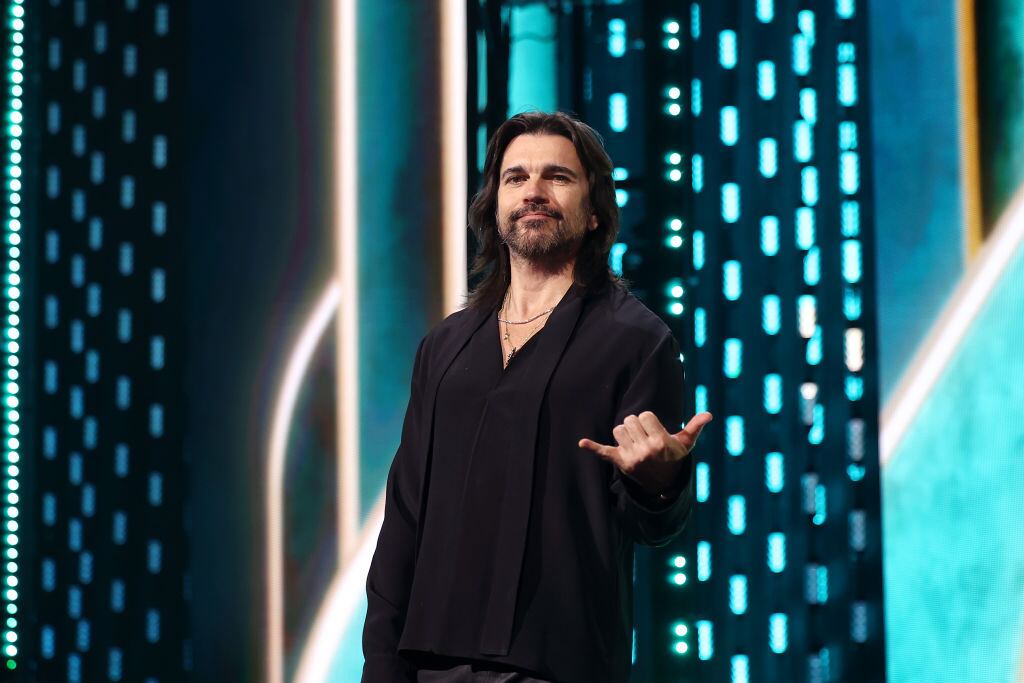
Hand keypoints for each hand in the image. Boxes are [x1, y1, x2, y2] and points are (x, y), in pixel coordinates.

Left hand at [578, 411, 712, 495]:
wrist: (664, 483)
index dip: (649, 420)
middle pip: (630, 420)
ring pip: (618, 430)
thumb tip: (709, 415)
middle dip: (637, 425)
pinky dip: (593, 447)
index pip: (645, 415)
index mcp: (660, 442)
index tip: (654, 430)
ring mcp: (631, 457)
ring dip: (625, 433)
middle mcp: (645, 450)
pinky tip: (582, 443)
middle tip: (645, 437)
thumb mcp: (685, 443)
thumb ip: (695, 427)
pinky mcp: (620, 462)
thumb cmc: (674, 457)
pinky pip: (603, 452)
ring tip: (635, 442)